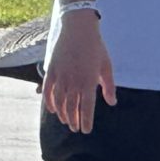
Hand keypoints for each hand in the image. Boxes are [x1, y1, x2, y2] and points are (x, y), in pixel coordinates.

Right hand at [42, 11, 114, 133]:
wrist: (78, 29)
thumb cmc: (95, 47)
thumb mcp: (106, 66)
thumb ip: (109, 86)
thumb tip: (111, 102)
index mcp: (88, 82)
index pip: (86, 108)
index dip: (85, 120)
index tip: (85, 130)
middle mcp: (73, 82)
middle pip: (71, 107)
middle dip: (73, 120)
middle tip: (75, 128)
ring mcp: (61, 77)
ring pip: (59, 101)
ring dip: (62, 113)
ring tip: (65, 121)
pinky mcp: (51, 71)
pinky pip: (48, 91)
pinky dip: (49, 101)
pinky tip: (52, 109)